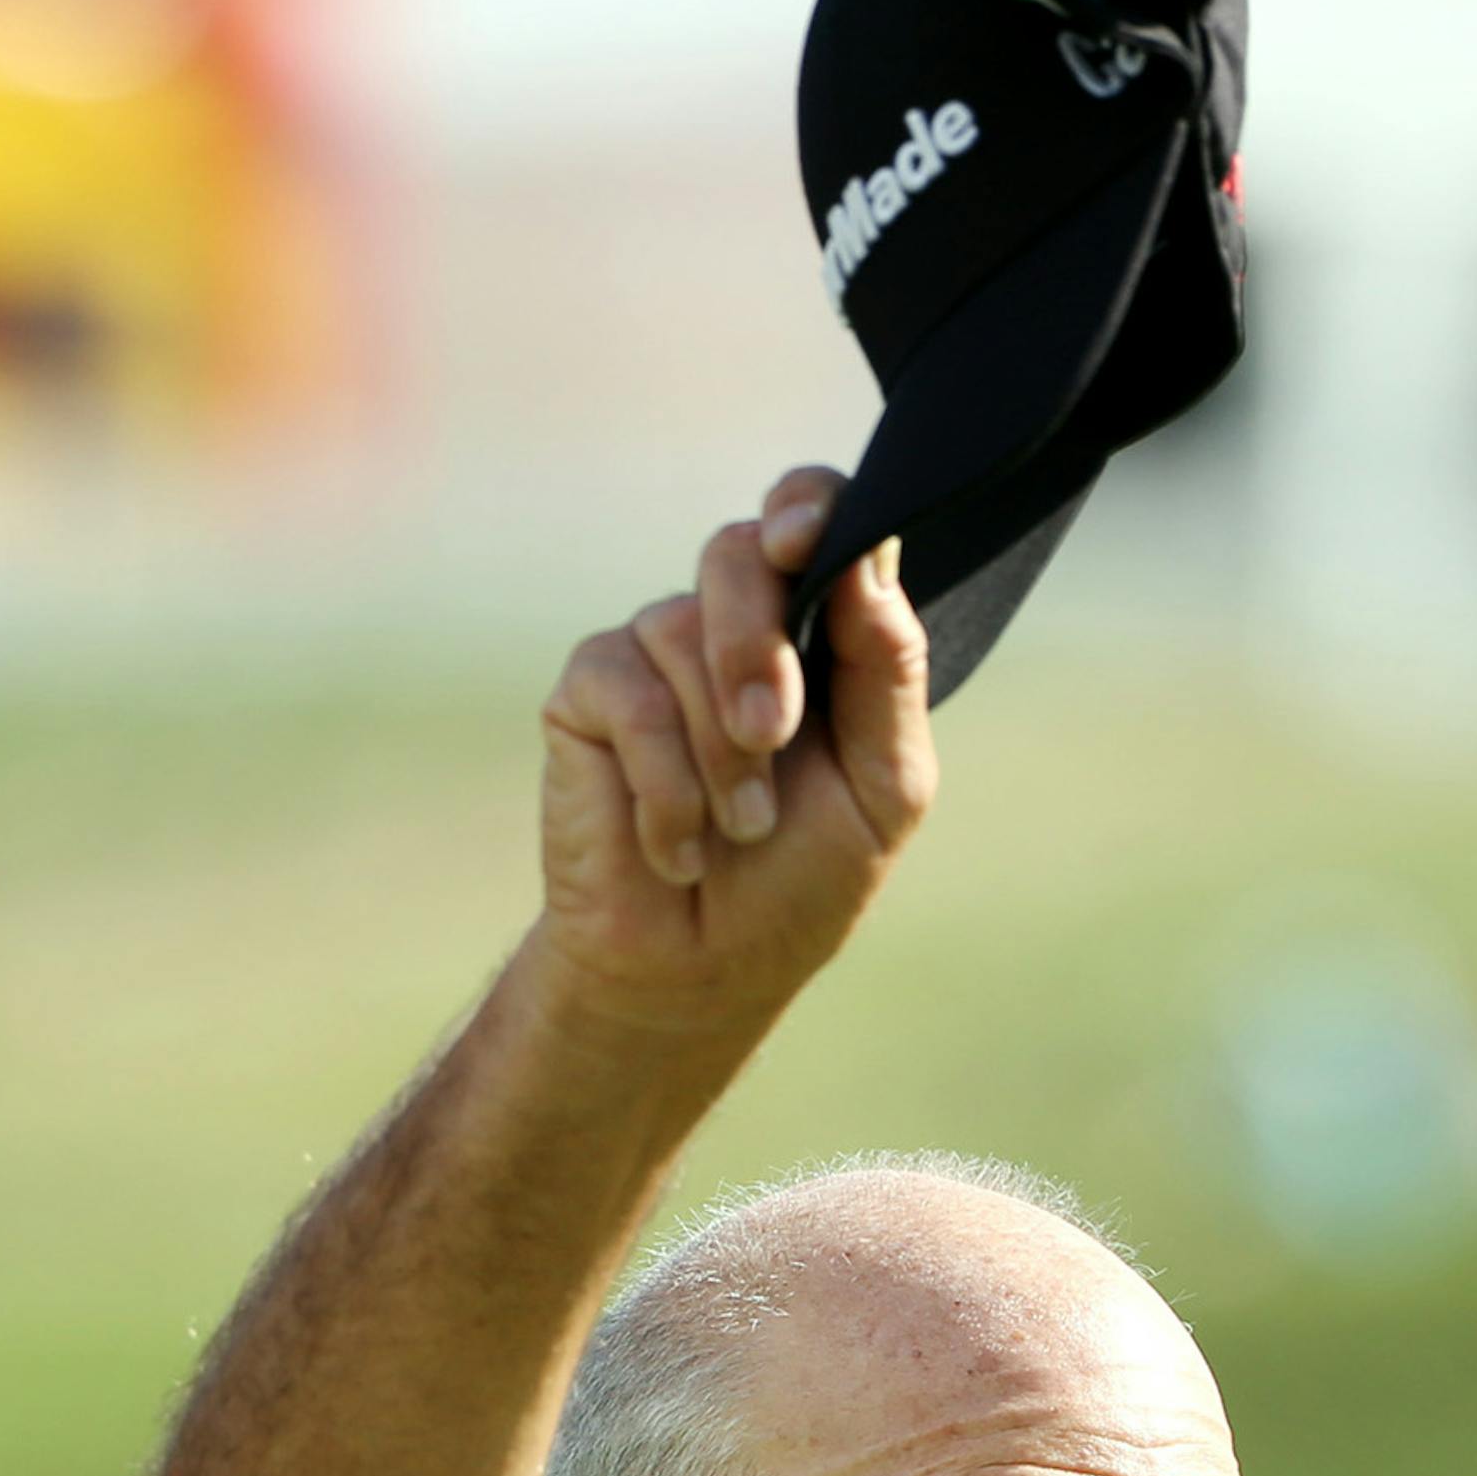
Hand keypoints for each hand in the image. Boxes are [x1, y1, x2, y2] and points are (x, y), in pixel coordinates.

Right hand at [537, 468, 933, 1034]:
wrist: (700, 971)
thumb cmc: (800, 880)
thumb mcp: (883, 786)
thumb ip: (888, 671)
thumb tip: (868, 556)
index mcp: (816, 630)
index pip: (815, 518)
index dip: (807, 504)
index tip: (804, 537)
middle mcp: (731, 624)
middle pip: (738, 553)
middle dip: (758, 644)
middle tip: (772, 734)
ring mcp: (654, 653)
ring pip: (679, 628)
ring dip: (721, 749)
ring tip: (739, 827)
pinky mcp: (589, 696)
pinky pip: (627, 694)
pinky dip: (665, 783)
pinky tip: (675, 845)